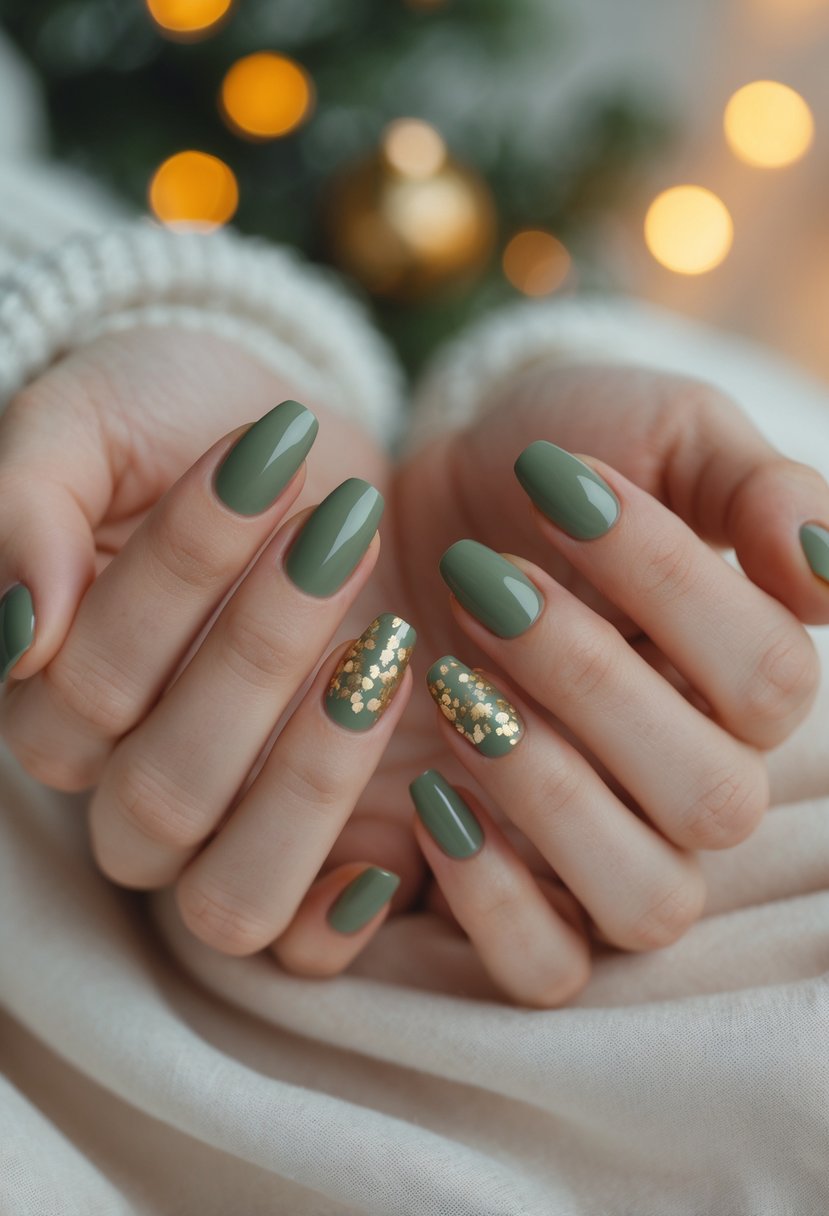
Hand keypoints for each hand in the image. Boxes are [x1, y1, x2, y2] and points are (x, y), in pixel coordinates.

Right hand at [0, 328, 421, 973]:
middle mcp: (126, 778)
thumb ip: (28, 506)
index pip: (88, 684)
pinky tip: (427, 810)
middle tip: (339, 536)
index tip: (269, 458)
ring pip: (231, 892)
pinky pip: (305, 941)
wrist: (292, 445)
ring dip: (312, 781)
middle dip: (258, 659)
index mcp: (55, 688)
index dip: (179, 577)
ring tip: (390, 651)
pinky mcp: (320, 842)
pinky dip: (349, 909)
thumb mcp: (89, 420)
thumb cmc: (178, 420)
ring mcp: (226, 824)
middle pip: (163, 794)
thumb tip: (27, 630)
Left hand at [395, 360, 828, 1006]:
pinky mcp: (507, 894)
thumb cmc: (542, 470)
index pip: (765, 677)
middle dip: (590, 679)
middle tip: (485, 581)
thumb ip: (751, 484)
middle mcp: (692, 783)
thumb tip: (824, 563)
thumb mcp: (657, 433)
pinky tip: (433, 793)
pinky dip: (495, 901)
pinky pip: (543, 968)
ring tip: (457, 683)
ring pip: (645, 897)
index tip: (553, 481)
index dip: (662, 577)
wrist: (416, 507)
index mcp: (742, 680)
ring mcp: (604, 850)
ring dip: (550, 789)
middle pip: (711, 799)